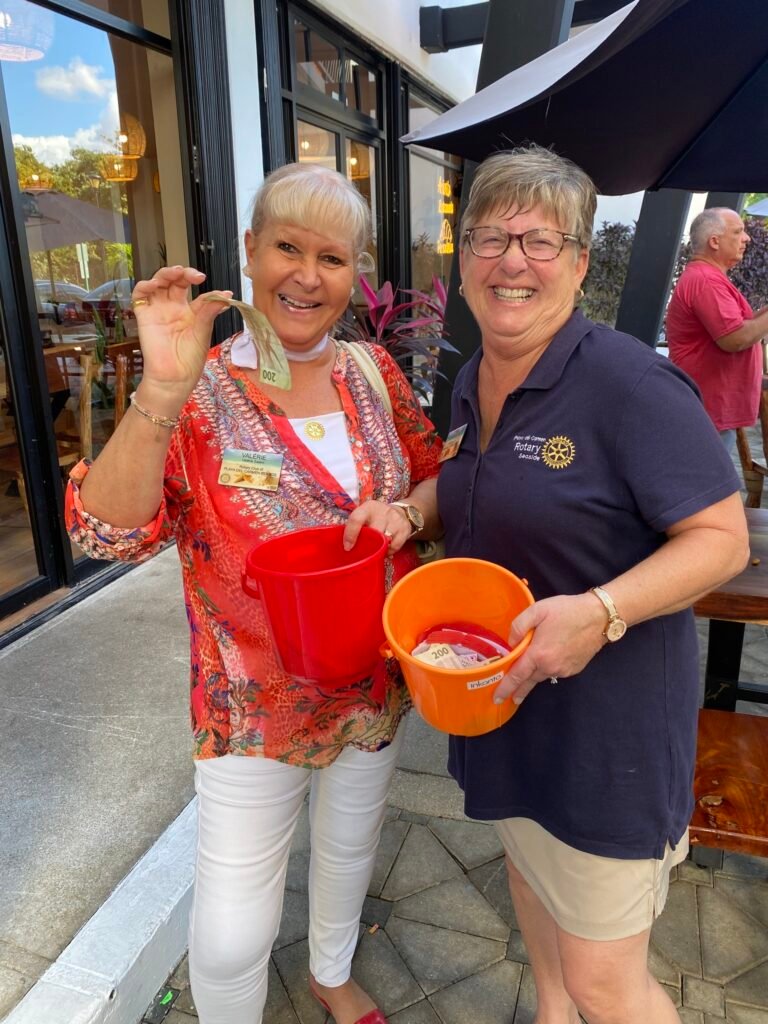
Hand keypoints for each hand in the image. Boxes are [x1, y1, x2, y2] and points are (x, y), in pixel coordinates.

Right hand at [130, 266, 232, 408]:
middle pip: (174, 281)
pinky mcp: (144, 316)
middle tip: (192, 275)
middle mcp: (172, 308)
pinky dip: (144, 286)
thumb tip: (225, 295)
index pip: (193, 289)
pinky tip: (154, 284)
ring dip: (164, 274)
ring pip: (157, 283)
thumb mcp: (203, 331)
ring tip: (175, 273)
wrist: (174, 377)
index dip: (200, 284)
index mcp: (189, 311)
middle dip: (182, 273)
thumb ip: (210, 311)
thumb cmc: (190, 359)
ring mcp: (158, 310)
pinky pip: (140, 296)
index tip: (215, 287)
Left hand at [343, 500, 413, 552]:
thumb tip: (345, 546)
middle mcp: (382, 512)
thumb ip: (355, 526)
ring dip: (379, 549)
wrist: (400, 512)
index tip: (348, 547)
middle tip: (364, 551)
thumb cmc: (376, 518)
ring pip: (385, 540)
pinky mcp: (405, 528)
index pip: (356, 519)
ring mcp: (395, 519)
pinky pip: (395, 546)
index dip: (350, 534)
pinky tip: (386, 549)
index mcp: (368, 508)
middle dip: (368, 544)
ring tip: (376, 550)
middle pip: (374, 532)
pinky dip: (389, 551)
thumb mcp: (365, 516)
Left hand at [492, 592, 606, 705]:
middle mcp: (550, 667)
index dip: (505, 687)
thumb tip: (510, 643)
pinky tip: (546, 661)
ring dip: (532, 678)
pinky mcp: (573, 670)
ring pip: (541, 676)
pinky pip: (554, 672)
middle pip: (528, 681)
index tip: (496, 698)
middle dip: (516, 690)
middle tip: (505, 698)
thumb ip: (519, 626)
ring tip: (523, 679)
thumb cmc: (567, 611)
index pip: (517, 675)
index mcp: (539, 654)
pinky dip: (546, 669)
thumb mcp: (538, 610)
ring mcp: (563, 670)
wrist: (599, 617)